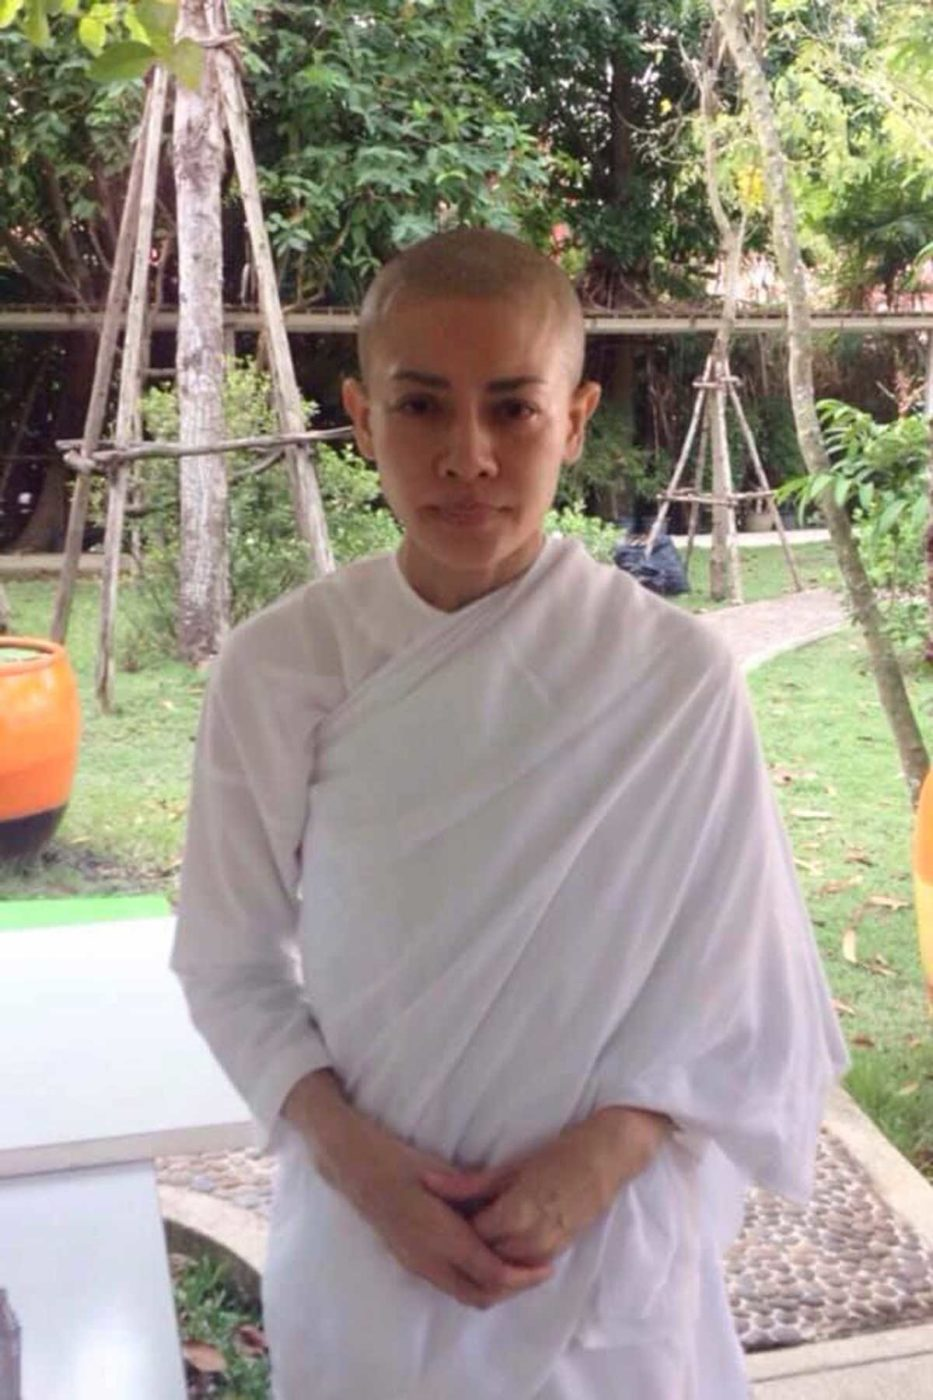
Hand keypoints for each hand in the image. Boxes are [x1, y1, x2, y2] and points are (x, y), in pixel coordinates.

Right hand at [311, 1103, 554, 1310]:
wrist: (357, 1169)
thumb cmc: (402, 1161)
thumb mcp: (445, 1174)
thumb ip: (474, 1196)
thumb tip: (508, 1209)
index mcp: (440, 1235)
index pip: (490, 1272)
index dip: (522, 1275)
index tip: (546, 1266)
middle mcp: (428, 1259)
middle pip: (480, 1295)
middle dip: (513, 1290)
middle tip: (537, 1273)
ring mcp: (417, 1264)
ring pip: (464, 1294)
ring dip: (494, 1288)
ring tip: (518, 1268)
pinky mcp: (411, 1262)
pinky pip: (450, 1284)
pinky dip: (475, 1281)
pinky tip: (487, 1260)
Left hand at [421, 1107, 668, 1267]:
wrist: (604, 1161)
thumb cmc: (556, 1156)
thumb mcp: (509, 1168)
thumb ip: (468, 1184)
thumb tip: (426, 1183)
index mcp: (515, 1215)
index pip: (471, 1235)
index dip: (455, 1226)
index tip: (443, 1213)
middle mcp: (530, 1240)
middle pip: (485, 1256)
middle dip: (468, 1243)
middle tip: (453, 1225)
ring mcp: (546, 1251)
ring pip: (504, 1267)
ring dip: (488, 1253)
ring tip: (474, 1231)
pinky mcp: (556, 1253)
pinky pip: (523, 1266)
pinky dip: (508, 1258)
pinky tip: (499, 1239)